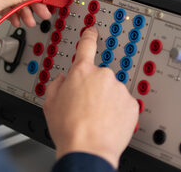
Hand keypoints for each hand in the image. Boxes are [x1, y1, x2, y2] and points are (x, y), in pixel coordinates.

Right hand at [43, 28, 138, 168]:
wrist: (88, 150)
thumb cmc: (69, 129)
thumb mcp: (50, 103)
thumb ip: (56, 84)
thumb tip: (62, 80)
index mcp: (81, 72)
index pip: (86, 46)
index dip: (89, 36)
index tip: (92, 30)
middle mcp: (102, 76)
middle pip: (99, 76)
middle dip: (94, 88)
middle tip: (86, 107)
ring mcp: (119, 89)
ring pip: (112, 91)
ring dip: (106, 101)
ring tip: (96, 119)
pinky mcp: (131, 104)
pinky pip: (124, 104)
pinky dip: (118, 111)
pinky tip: (108, 123)